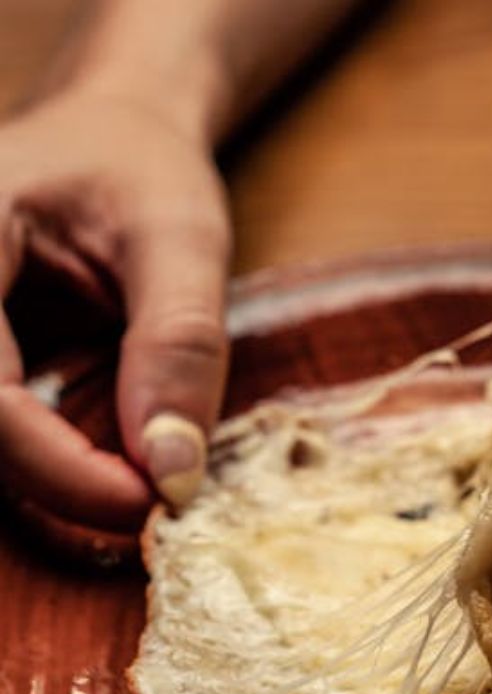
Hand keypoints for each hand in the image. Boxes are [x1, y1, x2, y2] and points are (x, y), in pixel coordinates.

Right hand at [0, 89, 229, 528]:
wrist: (116, 132)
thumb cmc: (143, 168)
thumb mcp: (181, 240)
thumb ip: (178, 346)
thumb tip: (173, 475)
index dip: (60, 468)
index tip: (150, 502)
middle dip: (58, 482)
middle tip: (152, 500)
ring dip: (53, 477)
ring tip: (137, 479)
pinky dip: (50, 459)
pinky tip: (108, 460)